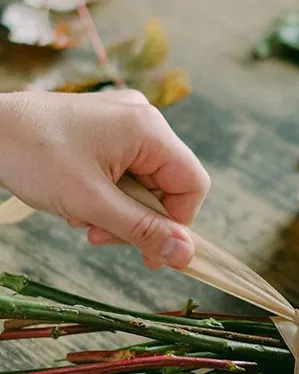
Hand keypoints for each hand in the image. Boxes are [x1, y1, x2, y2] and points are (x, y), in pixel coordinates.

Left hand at [0, 90, 209, 267]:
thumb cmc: (32, 156)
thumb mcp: (91, 203)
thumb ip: (143, 230)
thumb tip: (186, 255)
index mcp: (149, 129)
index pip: (192, 184)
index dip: (176, 222)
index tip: (149, 250)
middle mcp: (144, 118)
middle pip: (167, 183)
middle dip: (138, 216)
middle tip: (100, 235)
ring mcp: (124, 119)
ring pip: (145, 179)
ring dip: (119, 207)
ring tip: (83, 216)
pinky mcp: (106, 125)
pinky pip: (126, 166)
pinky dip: (108, 190)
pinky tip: (80, 198)